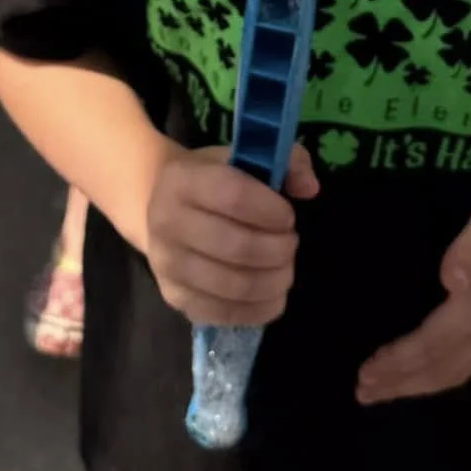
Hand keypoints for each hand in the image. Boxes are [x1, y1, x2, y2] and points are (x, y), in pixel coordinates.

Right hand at [145, 142, 317, 326]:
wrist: (161, 208)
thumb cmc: (212, 181)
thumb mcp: (244, 156)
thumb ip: (287, 161)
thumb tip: (309, 188)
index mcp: (181, 180)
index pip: (233, 196)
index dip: (271, 210)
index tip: (289, 215)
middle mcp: (165, 222)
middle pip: (236, 246)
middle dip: (278, 249)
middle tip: (291, 244)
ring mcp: (166, 265)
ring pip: (232, 285)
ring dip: (273, 281)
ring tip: (285, 268)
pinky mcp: (174, 298)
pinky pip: (223, 314)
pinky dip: (258, 309)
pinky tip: (273, 295)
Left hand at [356, 159, 470, 404]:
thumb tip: (448, 279)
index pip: (437, 341)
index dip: (401, 360)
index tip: (366, 369)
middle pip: (444, 365)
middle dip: (402, 381)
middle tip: (362, 391)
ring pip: (458, 369)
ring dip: (419, 384)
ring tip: (384, 390)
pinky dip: (444, 376)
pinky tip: (428, 376)